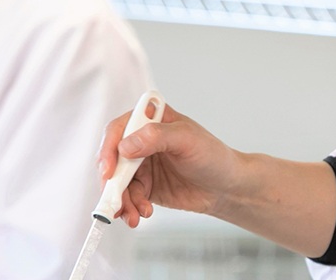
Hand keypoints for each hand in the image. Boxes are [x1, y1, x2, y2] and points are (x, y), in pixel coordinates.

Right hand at [95, 104, 248, 227]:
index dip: (108, 149)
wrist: (226, 187)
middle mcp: (140, 140)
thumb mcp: (187, 139)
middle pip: (112, 158)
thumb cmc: (212, 156)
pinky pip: (128, 197)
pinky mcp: (144, 186)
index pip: (118, 130)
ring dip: (120, 200)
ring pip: (117, 182)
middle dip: (110, 182)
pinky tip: (142, 214)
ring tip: (131, 216)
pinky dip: (130, 208)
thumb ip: (156, 137)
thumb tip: (125, 146)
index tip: (109, 170)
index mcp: (149, 120)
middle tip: (113, 201)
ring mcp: (141, 164)